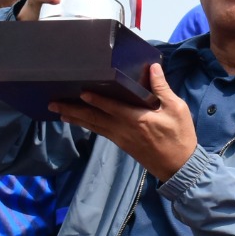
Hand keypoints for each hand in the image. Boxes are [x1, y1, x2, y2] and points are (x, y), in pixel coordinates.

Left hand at [49, 63, 195, 180]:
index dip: (96, 99)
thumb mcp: (177, 109)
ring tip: (59, 113)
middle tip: (54, 105)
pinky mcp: (122, 144)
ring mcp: (121, 138)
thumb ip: (162, 89)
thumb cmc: (180, 136)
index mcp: (138, 119)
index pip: (112, 107)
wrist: (180, 167)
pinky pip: (101, 132)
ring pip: (94, 127)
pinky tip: (80, 122)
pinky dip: (88, 126)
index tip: (80, 92)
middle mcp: (124, 129)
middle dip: (73, 111)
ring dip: (76, 119)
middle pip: (95, 118)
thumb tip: (153, 68)